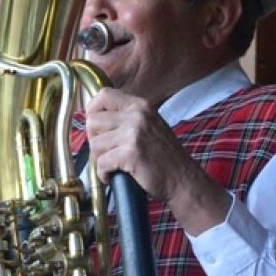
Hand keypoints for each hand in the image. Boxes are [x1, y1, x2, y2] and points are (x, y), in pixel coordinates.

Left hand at [83, 88, 231, 233]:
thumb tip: (94, 117)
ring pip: (94, 144)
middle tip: (107, 152)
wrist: (182, 179)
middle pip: (93, 121)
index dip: (92, 111)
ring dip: (100, 159)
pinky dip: (104, 174)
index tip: (96, 128)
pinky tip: (115, 176)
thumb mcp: (148, 125)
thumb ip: (125, 117)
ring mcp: (134, 133)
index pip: (103, 95)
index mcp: (140, 106)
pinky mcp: (130, 153)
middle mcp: (137, 115)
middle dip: (95, 140)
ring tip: (115, 165)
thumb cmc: (164, 157)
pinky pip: (101, 163)